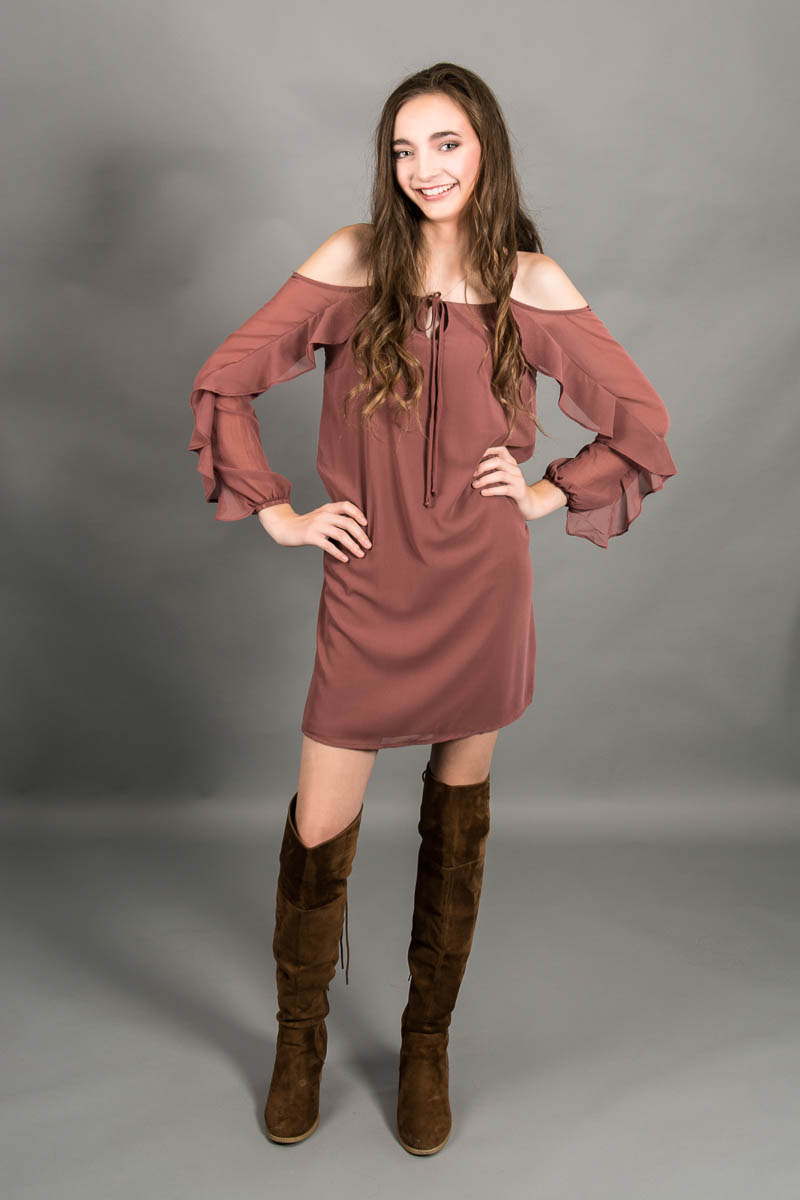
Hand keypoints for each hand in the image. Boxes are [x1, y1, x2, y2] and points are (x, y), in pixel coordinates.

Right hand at [257, 500, 371, 561]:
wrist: (285, 527)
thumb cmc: (307, 524)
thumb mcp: (321, 515)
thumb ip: (335, 517)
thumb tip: (357, 526)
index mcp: (327, 508)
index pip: (347, 506)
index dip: (358, 514)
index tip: (367, 525)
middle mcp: (323, 515)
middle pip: (348, 523)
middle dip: (361, 535)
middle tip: (369, 545)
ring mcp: (317, 526)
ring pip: (341, 535)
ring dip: (353, 546)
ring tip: (361, 554)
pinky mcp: (311, 537)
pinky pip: (329, 545)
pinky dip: (339, 553)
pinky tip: (345, 559)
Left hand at [471, 447, 567, 520]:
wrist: (529, 503)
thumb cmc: (510, 489)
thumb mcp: (502, 477)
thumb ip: (492, 470)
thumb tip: (471, 467)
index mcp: (510, 463)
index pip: (501, 450)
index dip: (487, 451)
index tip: (473, 457)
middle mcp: (515, 469)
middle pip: (498, 461)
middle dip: (482, 466)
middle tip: (471, 474)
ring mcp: (518, 480)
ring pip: (501, 475)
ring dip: (485, 479)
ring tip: (475, 485)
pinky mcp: (518, 491)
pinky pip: (505, 489)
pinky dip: (492, 490)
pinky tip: (483, 493)